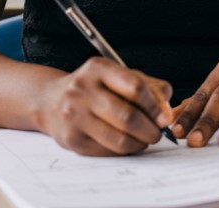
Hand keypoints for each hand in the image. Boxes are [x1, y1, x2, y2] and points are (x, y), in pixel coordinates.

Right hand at [37, 57, 173, 155]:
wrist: (50, 101)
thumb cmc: (95, 88)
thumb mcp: (119, 76)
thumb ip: (149, 87)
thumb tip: (167, 111)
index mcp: (98, 68)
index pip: (135, 87)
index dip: (155, 106)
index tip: (163, 117)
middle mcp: (82, 89)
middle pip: (128, 117)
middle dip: (151, 130)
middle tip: (157, 134)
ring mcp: (73, 115)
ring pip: (119, 139)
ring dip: (140, 144)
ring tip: (145, 140)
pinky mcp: (71, 138)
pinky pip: (107, 151)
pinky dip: (123, 150)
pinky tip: (126, 144)